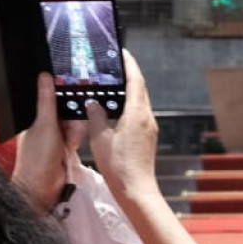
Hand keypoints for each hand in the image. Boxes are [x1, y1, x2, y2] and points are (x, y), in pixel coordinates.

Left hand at [11, 74, 86, 211]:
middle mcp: (44, 124)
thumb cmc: (38, 157)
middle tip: (71, 126)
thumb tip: (44, 76)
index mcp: (34, 117)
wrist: (43, 188)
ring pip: (73, 121)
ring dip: (75, 130)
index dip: (63, 94)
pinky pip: (76, 134)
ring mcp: (55, 136)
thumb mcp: (44, 124)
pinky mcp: (65, 146)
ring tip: (71, 141)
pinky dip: (77, 138)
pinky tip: (73, 145)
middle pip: (65, 109)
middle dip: (72, 117)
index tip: (75, 91)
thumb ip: (47, 100)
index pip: (50, 98)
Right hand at [88, 51, 160, 199]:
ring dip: (129, 91)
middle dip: (129, 75)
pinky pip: (139, 113)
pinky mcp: (147, 137)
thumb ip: (96, 116)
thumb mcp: (100, 138)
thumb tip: (93, 102)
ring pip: (141, 101)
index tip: (123, 53)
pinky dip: (129, 105)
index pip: (136, 80)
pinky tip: (117, 109)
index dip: (129, 64)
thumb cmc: (119, 166)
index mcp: (137, 113)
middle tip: (115, 65)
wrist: (136, 190)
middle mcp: (147, 117)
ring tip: (114, 84)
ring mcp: (149, 128)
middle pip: (140, 89)